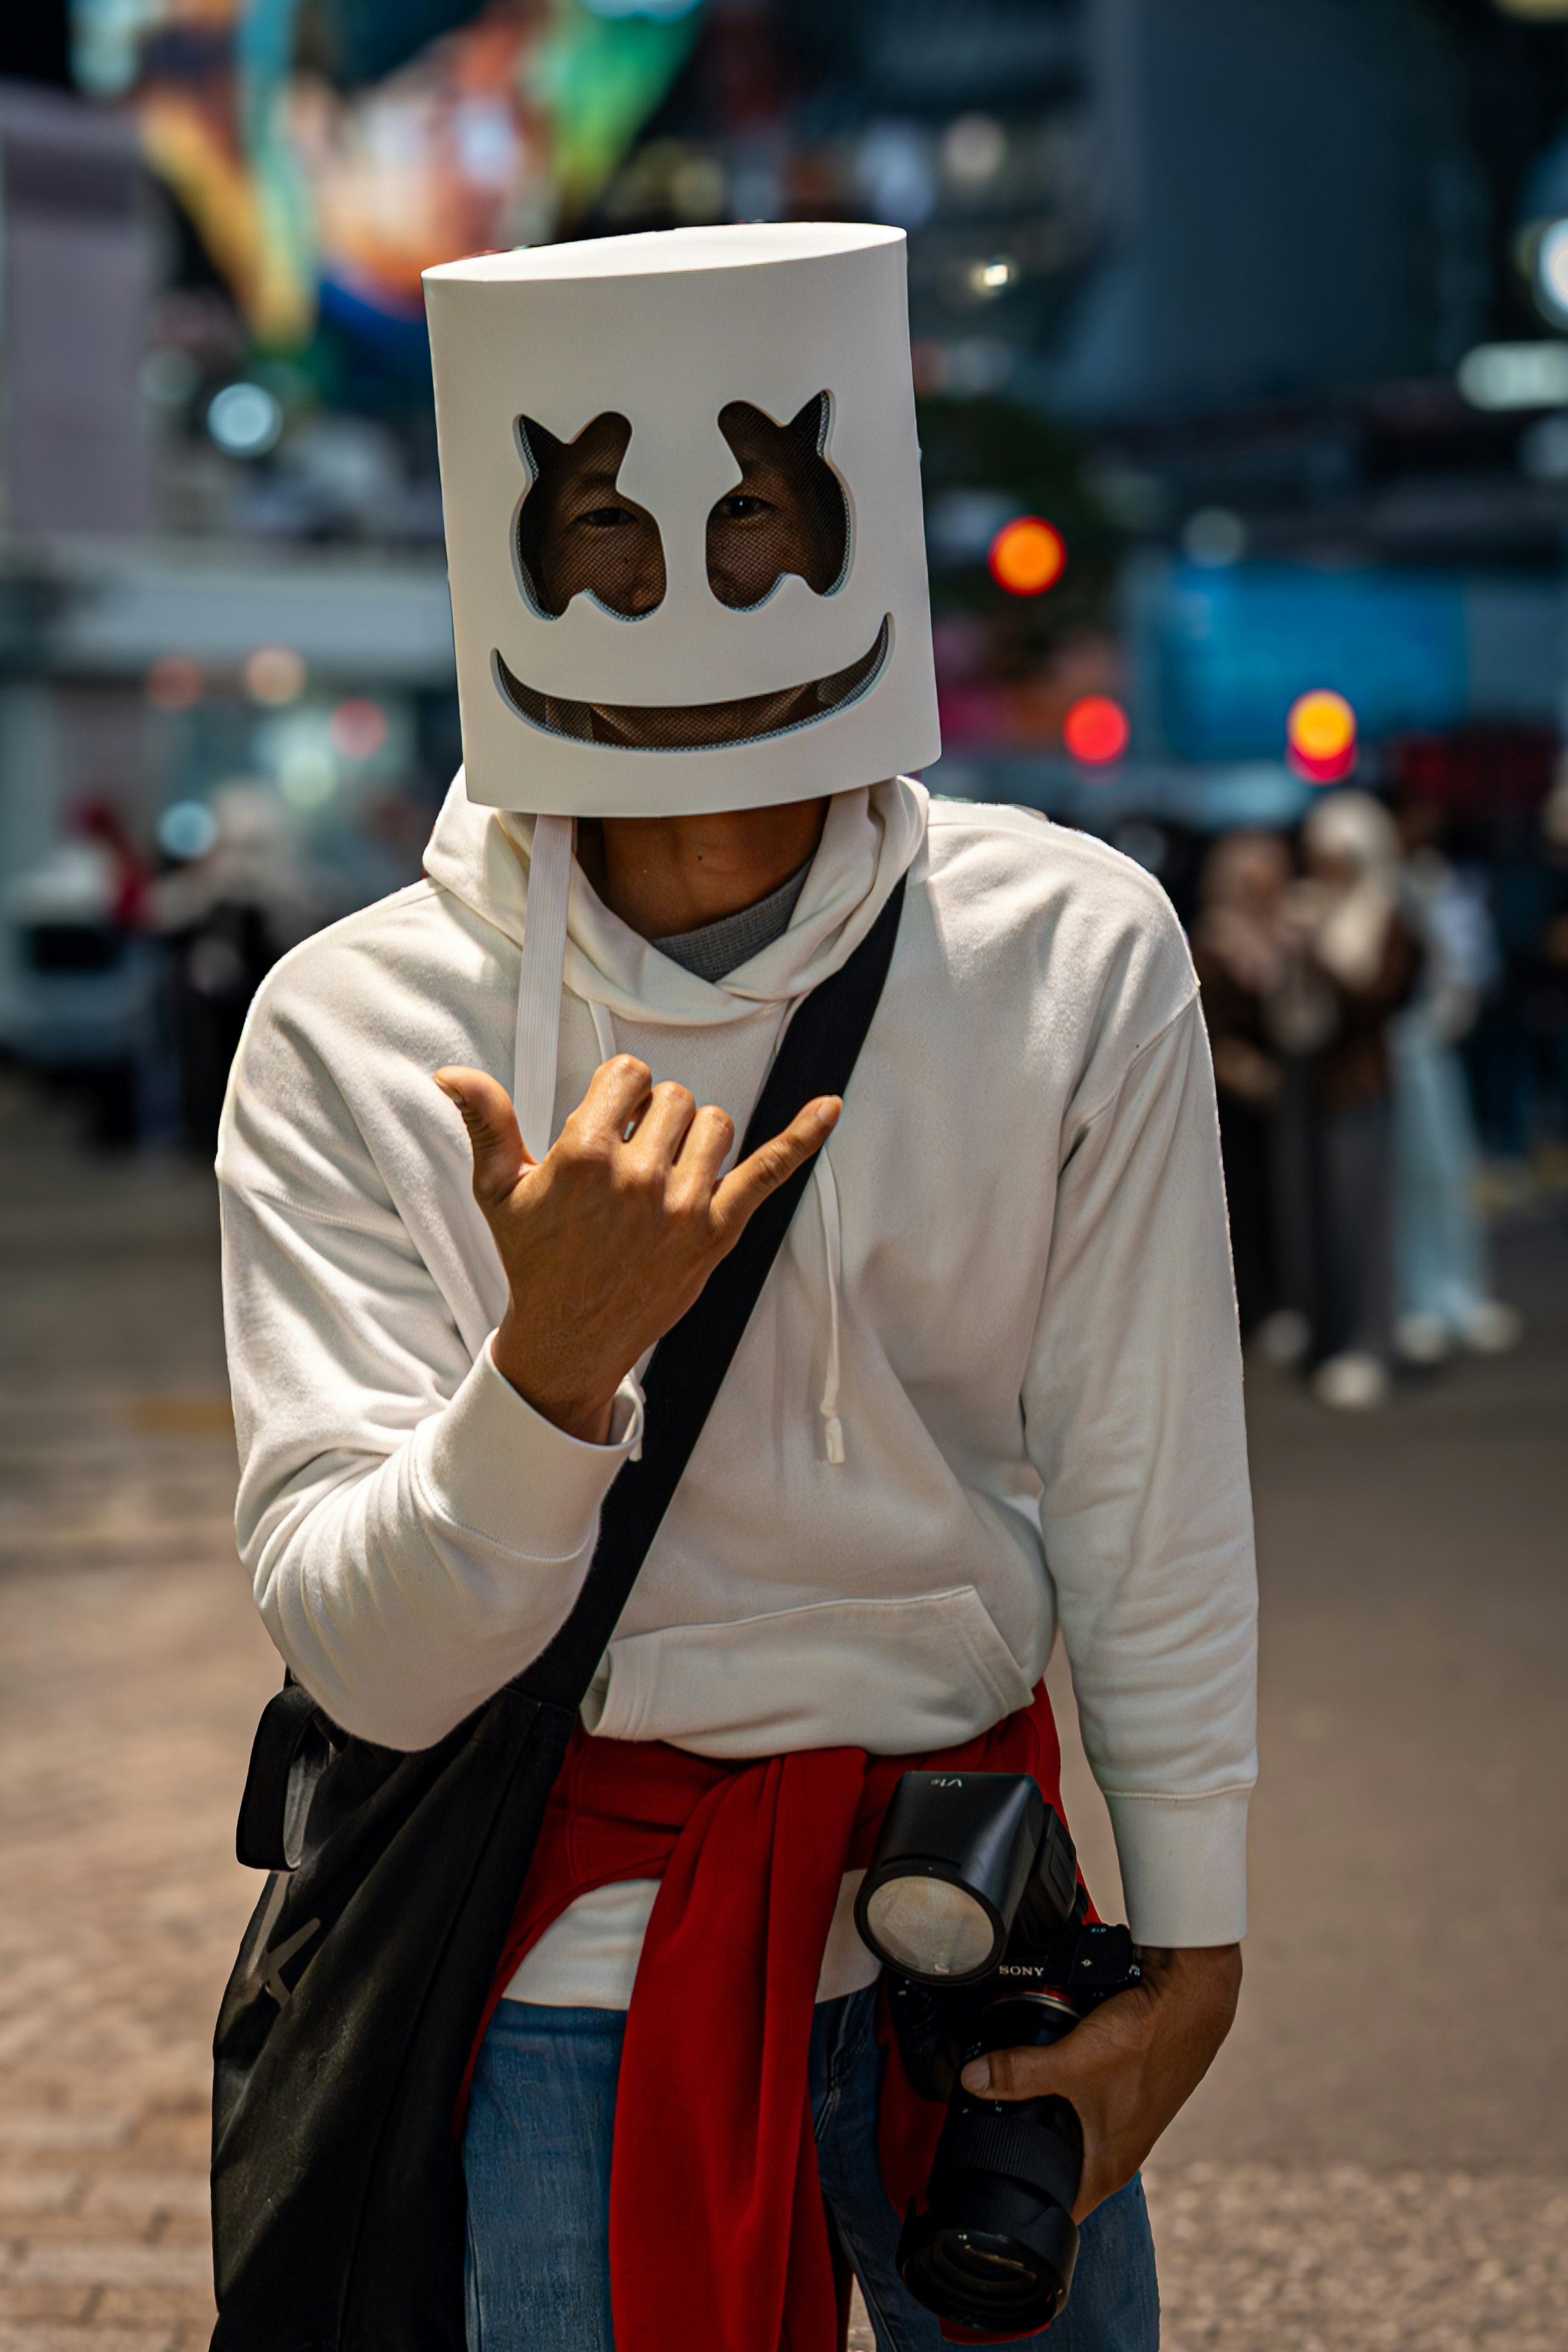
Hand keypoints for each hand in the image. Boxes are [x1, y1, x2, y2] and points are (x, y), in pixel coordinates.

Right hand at [434, 1055, 839, 1443]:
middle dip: (653, 1116)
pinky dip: (802, 1138)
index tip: (607, 1121)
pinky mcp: (718, 1232)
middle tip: (631, 1156)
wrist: (570, 1338)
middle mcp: (639, 1177)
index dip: (617, 1093)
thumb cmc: (535, 1259)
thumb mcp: (500, 1191)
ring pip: (714, 1125)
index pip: (627, 1075)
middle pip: (673, 1097)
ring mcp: (684, 1206)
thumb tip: (451, 1074)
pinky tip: (831, 1108)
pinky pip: (768, 1172)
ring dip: (694, 1137)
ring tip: (665, 1170)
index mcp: (585, 1156)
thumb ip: (486, 1123)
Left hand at [960, 1943, 1241, 2220]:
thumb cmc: (1147, 2040)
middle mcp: (1121, 2149)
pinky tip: (1048, 2067)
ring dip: (1049, 2117)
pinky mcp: (1130, 2087)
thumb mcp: (1074, 2061)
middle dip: (1028, 2156)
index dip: (1028, 2209)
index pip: (1063, 2210)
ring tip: (1011, 2101)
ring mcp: (1127, 2118)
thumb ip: (1020, 2072)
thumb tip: (972, 2081)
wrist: (1193, 1998)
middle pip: (1064, 2168)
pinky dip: (1067, 2088)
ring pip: (1075, 2129)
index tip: (991, 2197)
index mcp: (1110, 2165)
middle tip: (986, 2142)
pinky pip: (1087, 2098)